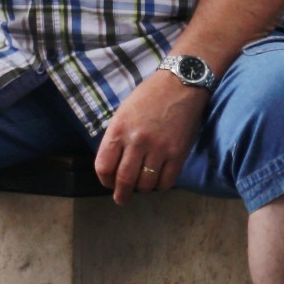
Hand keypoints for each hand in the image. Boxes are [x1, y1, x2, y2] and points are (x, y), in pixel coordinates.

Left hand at [93, 70, 209, 203]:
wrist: (180, 84)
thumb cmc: (148, 97)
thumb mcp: (123, 112)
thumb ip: (116, 137)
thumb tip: (112, 164)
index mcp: (118, 130)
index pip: (104, 166)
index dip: (104, 180)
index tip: (108, 183)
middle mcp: (136, 141)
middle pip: (124, 180)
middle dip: (121, 194)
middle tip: (121, 199)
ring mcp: (158, 148)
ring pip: (145, 184)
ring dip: (141, 189)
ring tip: (141, 186)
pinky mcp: (178, 153)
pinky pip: (166, 181)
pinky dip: (160, 186)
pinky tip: (157, 182)